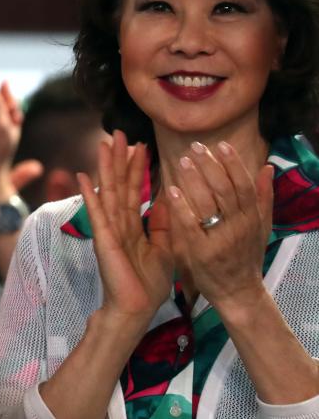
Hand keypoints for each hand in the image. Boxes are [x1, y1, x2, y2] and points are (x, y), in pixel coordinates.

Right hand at [78, 131, 173, 327]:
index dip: (137, 168)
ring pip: (109, 192)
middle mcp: (118, 223)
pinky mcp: (103, 238)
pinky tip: (84, 176)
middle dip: (120, 159)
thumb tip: (168, 201)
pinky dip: (90, 194)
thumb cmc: (149, 284)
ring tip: (103, 144)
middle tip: (119, 133)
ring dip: (105, 168)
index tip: (140, 146)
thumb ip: (164, 225)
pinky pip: (97, 212)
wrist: (137, 308)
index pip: (135, 190)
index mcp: (133, 226)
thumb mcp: (165, 248)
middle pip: (120, 184)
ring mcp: (109, 229)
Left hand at [166, 141, 272, 309]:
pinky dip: (182, 207)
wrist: (239, 293)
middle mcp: (239, 227)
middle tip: (195, 148)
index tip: (220, 145)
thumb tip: (267, 167)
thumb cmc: (246, 256)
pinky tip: (171, 190)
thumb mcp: (261, 226)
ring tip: (183, 161)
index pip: (243, 185)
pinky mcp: (202, 252)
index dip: (233, 164)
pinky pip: (191, 225)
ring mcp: (221, 239)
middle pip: (225, 191)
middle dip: (210, 167)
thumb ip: (262, 197)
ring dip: (195, 181)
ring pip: (209, 205)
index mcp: (252, 218)